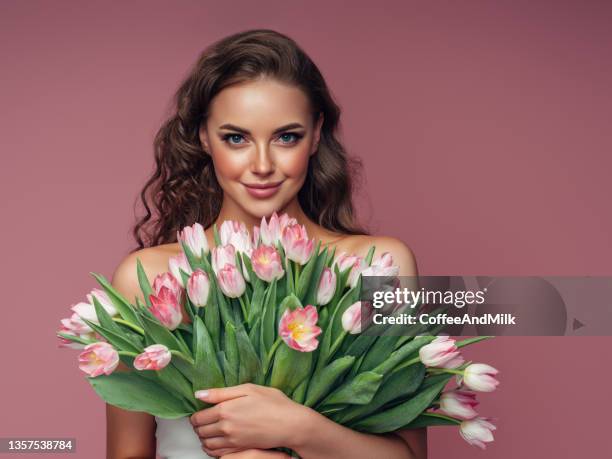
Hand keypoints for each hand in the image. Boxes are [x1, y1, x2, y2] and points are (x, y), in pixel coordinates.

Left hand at [189, 383, 310, 456]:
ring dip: (203, 438)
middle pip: (200, 431)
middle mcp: (225, 427)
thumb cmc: (273, 403)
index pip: (198, 417)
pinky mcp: (239, 449)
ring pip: (206, 444)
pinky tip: (215, 443)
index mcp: (225, 409)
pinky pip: (217, 453)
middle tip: (202, 421)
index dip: (195, 415)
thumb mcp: (248, 389)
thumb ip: (221, 392)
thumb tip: (199, 394)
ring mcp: (232, 441)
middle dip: (198, 426)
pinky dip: (211, 449)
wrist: (290, 424)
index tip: (199, 412)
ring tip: (207, 431)